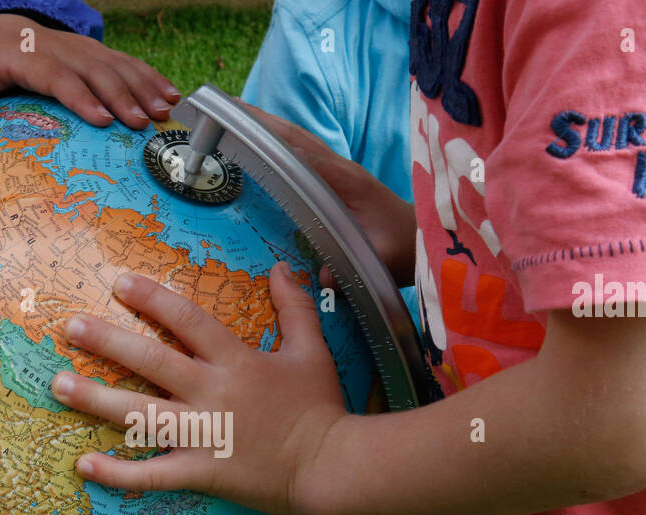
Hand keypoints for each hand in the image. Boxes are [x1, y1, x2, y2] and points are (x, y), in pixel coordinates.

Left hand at [0, 14, 179, 129]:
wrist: (2, 26)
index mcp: (31, 55)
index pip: (59, 76)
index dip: (82, 97)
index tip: (103, 120)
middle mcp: (63, 48)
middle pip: (96, 70)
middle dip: (122, 96)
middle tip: (141, 122)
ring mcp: (84, 48)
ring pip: (118, 64)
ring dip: (144, 87)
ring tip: (163, 110)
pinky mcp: (98, 52)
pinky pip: (127, 62)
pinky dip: (151, 77)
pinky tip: (170, 94)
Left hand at [49, 263, 349, 514]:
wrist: (331, 467)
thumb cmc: (322, 409)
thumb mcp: (312, 351)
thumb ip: (295, 308)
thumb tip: (282, 269)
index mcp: (236, 361)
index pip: (187, 321)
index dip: (151, 299)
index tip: (118, 283)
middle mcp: (212, 394)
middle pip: (151, 362)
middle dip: (108, 341)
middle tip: (70, 326)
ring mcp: (203, 436)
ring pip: (139, 415)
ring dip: (96, 399)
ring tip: (59, 385)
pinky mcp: (200, 473)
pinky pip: (151, 475)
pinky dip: (117, 473)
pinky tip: (83, 466)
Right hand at [240, 101, 414, 285]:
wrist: (421, 241)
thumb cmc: (402, 249)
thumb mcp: (380, 261)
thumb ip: (354, 268)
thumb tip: (323, 277)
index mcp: (346, 181)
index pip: (303, 152)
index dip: (272, 137)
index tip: (242, 122)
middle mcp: (339, 169)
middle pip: (295, 137)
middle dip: (260, 121)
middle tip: (224, 105)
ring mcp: (337, 171)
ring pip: (298, 140)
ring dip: (267, 126)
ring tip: (234, 114)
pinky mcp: (335, 179)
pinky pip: (302, 154)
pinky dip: (279, 142)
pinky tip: (261, 142)